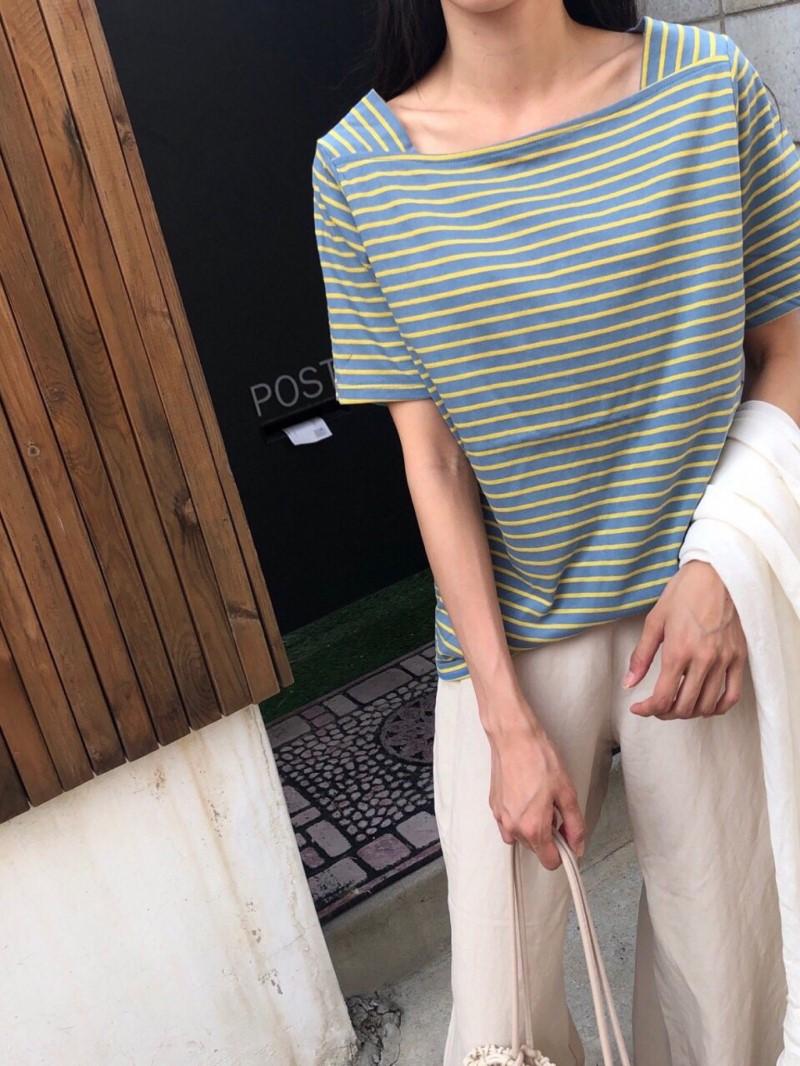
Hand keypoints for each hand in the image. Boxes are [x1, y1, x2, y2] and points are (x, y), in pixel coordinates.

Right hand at [486, 703, 584, 869]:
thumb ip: (575, 824)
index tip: (568, 838)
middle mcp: (514, 827)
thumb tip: (577, 844)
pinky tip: (526, 798)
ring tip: (539, 801)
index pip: (550, 861)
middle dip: (549, 836)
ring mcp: (501, 817)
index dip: (564, 852)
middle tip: (555, 809)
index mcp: (534, 827)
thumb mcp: (567, 792)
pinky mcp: (494, 806)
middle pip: (536, 849)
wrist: (514, 737)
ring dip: (532, 828)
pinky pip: (508, 825)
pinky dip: (519, 819)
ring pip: (521, 837)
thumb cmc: (538, 759)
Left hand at [623, 561, 746, 719]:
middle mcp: (703, 659)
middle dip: (665, 713)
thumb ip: (641, 656)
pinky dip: (717, 707)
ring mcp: (723, 660)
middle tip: (656, 707)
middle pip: (684, 706)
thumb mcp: (654, 621)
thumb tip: (629, 683)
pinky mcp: (738, 657)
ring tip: (677, 705)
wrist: (715, 575)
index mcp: (678, 650)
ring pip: (706, 705)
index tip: (638, 708)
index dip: (647, 710)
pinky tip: (705, 705)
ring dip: (689, 712)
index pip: (662, 697)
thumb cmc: (682, 594)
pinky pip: (732, 694)